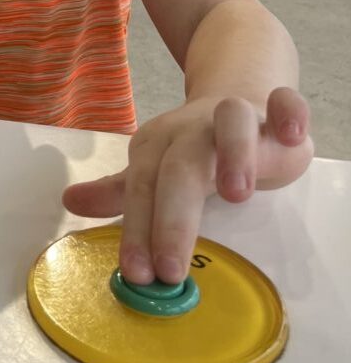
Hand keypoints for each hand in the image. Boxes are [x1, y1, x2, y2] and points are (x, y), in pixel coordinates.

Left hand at [62, 87, 312, 285]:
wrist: (237, 88)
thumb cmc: (197, 145)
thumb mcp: (156, 167)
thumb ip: (120, 192)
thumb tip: (71, 202)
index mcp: (158, 147)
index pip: (142, 190)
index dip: (137, 231)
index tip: (136, 274)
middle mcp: (193, 130)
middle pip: (179, 168)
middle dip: (172, 219)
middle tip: (169, 267)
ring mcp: (235, 116)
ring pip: (231, 123)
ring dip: (233, 153)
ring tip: (237, 194)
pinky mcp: (275, 110)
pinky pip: (286, 102)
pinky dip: (289, 112)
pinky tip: (290, 135)